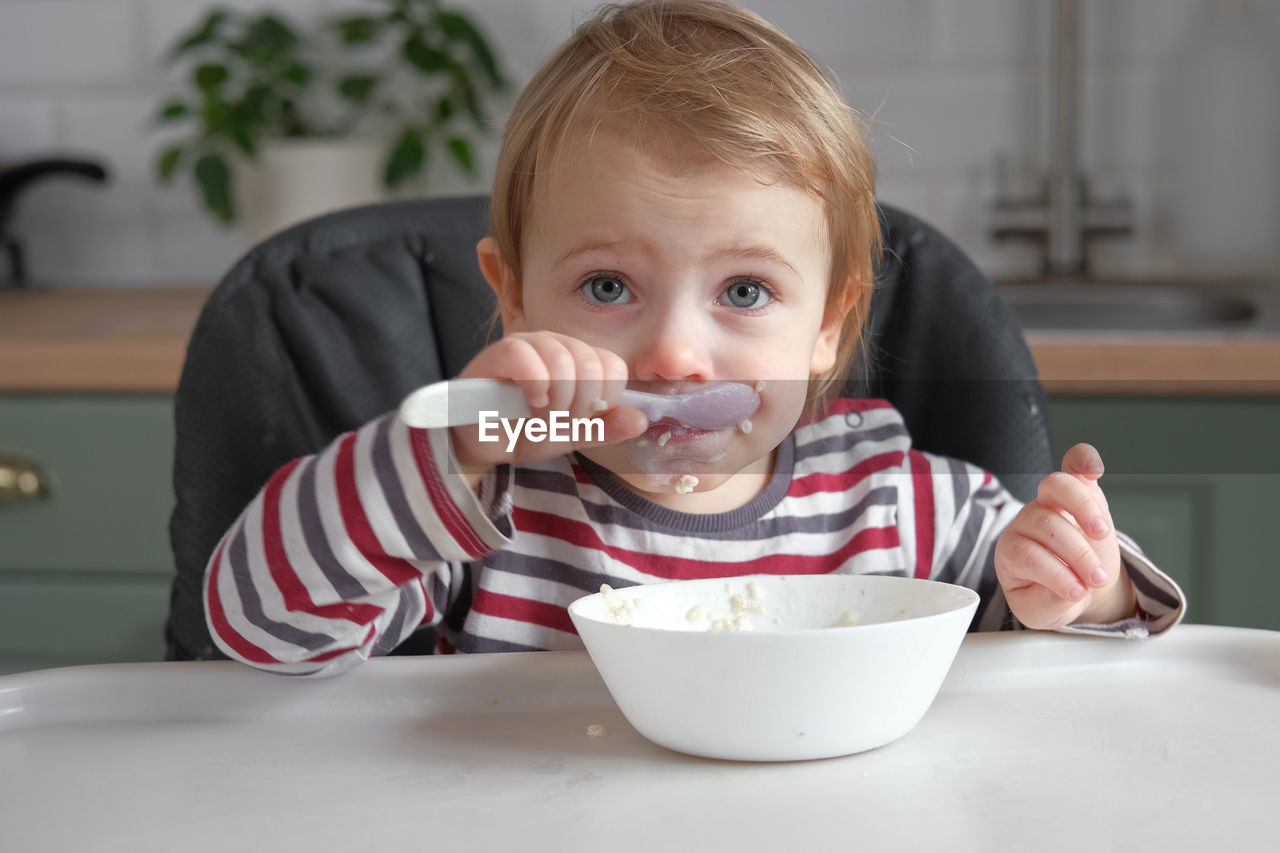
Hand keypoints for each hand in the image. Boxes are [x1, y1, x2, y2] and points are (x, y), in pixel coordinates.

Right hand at [449, 331, 647, 471]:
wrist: (482, 443)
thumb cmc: (525, 431)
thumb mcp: (572, 435)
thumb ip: (606, 427)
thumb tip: (641, 421)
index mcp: (580, 359)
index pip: (613, 366)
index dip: (604, 399)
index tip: (582, 420)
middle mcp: (558, 345)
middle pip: (592, 366)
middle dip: (578, 407)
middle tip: (556, 423)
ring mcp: (529, 345)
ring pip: (563, 362)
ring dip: (555, 403)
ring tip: (538, 417)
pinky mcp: (500, 353)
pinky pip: (527, 358)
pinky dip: (534, 385)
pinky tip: (529, 402)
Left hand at [994, 443, 1136, 628]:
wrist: (1073, 584)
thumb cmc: (1050, 596)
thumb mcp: (1041, 613)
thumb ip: (1047, 604)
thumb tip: (1069, 588)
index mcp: (1011, 552)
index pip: (1025, 554)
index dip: (1053, 573)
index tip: (1077, 593)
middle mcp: (1026, 522)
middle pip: (1044, 523)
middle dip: (1076, 552)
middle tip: (1097, 577)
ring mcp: (1051, 503)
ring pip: (1056, 487)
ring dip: (1083, 509)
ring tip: (1102, 533)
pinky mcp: (1078, 492)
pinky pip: (1074, 465)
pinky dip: (1083, 459)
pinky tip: (1093, 468)